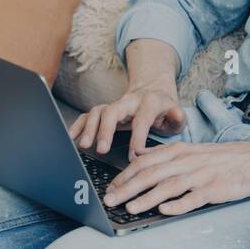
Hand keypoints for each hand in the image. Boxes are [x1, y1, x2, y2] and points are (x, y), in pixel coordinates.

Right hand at [69, 82, 184, 158]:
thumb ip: (178, 117)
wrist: (153, 92)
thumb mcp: (176, 113)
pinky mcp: (105, 110)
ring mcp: (114, 105)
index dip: (138, 138)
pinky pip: (88, 115)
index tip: (135, 156)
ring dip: (89, 128)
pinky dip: (79, 124)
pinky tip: (71, 136)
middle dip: (105, 130)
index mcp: (149, 103)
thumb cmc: (165, 109)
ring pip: (97, 112)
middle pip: (113, 111)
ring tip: (84, 145)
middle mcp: (128, 101)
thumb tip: (176, 115)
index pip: (141, 120)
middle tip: (101, 149)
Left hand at [101, 139, 249, 215]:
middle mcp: (185, 161)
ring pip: (167, 187)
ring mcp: (199, 175)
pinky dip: (178, 204)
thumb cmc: (220, 157)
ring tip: (129, 208)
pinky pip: (193, 198)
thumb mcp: (190, 150)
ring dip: (146, 198)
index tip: (110, 188)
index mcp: (178, 151)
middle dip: (126, 188)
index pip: (144, 162)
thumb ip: (164, 155)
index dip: (124, 176)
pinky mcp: (214, 189)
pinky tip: (164, 210)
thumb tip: (139, 158)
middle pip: (150, 174)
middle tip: (109, 200)